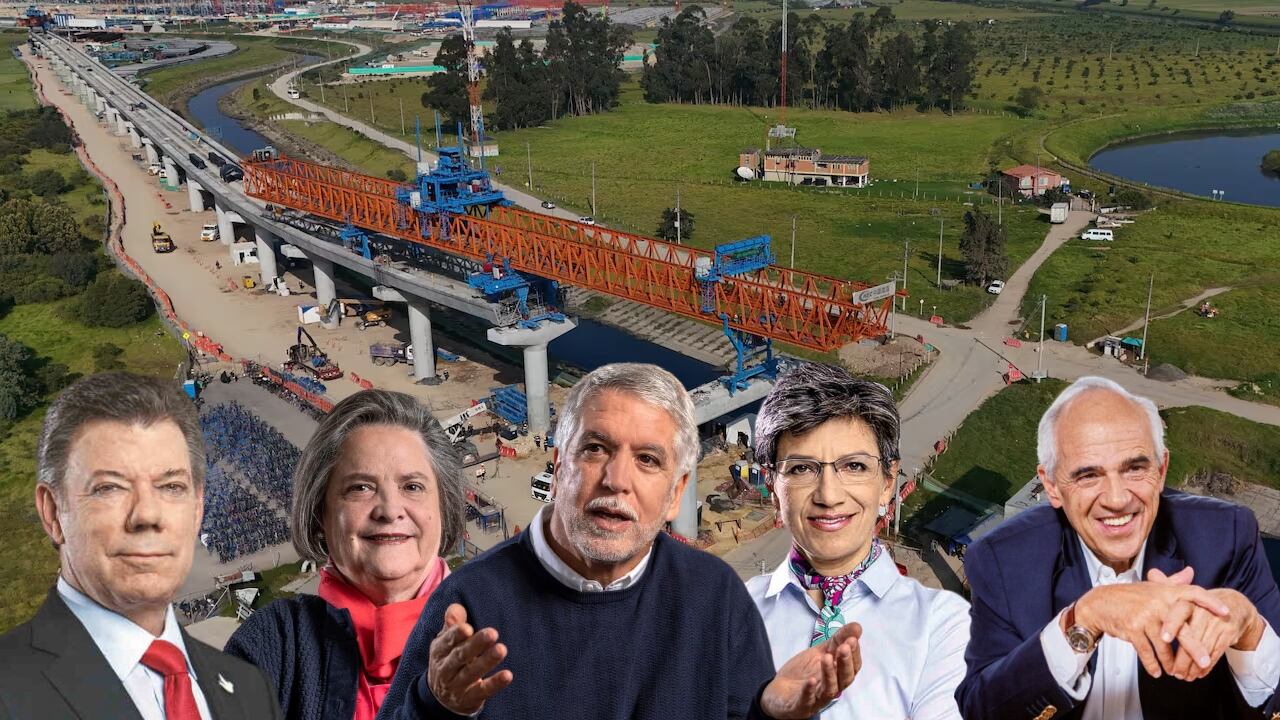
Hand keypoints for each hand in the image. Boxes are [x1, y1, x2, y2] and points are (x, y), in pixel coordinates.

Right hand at [426, 603, 513, 714]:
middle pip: (460, 656)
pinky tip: (508, 675)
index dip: (456, 635)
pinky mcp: (469, 699)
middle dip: (475, 645)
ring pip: (472, 673)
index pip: (447, 642)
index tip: (467, 628)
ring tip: (502, 649)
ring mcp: (456, 686)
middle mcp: (445, 670)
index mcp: (439, 651)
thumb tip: (456, 608)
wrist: (441, 698)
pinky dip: (495, 683)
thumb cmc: (449, 659)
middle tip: (492, 633)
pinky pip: (483, 691)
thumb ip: (452, 623)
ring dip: (487, 661)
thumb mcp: (445, 642)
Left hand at [760, 622, 861, 718]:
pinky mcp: (800, 706)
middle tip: (844, 647)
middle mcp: (831, 688)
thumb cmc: (804, 673)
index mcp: (838, 675)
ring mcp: (817, 699)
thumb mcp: (820, 652)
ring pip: (829, 689)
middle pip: (844, 679)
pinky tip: (810, 681)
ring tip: (826, 657)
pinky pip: (806, 700)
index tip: (853, 638)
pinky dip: (809, 691)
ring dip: (829, 674)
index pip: (853, 666)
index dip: (854, 653)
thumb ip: (838, 640)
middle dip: (845, 662)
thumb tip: (857, 626)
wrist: (780, 691)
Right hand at [1073, 573, 1229, 679]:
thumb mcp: (1150, 587)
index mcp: (1163, 592)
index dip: (1210, 602)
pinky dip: (1152, 664)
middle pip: (1182, 628)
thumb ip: (1173, 582)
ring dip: (1170, 661)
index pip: (1192, 593)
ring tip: (1176, 671)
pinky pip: (1146, 651)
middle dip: (1195, 648)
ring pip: (1164, 645)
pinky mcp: (1132, 629)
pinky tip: (1157, 671)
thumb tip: (1191, 572)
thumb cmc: (1128, 597)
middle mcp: (1156, 603)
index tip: (1226, 613)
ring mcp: (1144, 617)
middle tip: (1205, 662)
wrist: (1099, 604)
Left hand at [1155, 583, 1264, 681]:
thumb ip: (1167, 585)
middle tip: (1171, 669)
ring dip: (1192, 665)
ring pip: (1202, 648)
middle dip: (1180, 656)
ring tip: (1181, 675)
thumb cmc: (1202, 603)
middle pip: (1190, 636)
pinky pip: (1216, 653)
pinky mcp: (1229, 635)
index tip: (1162, 638)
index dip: (1171, 624)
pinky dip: (1206, 666)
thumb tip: (1152, 572)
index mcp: (1190, 601)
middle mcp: (1204, 611)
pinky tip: (1198, 674)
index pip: (1179, 611)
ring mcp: (1218, 623)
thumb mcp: (1185, 593)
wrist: (1235, 606)